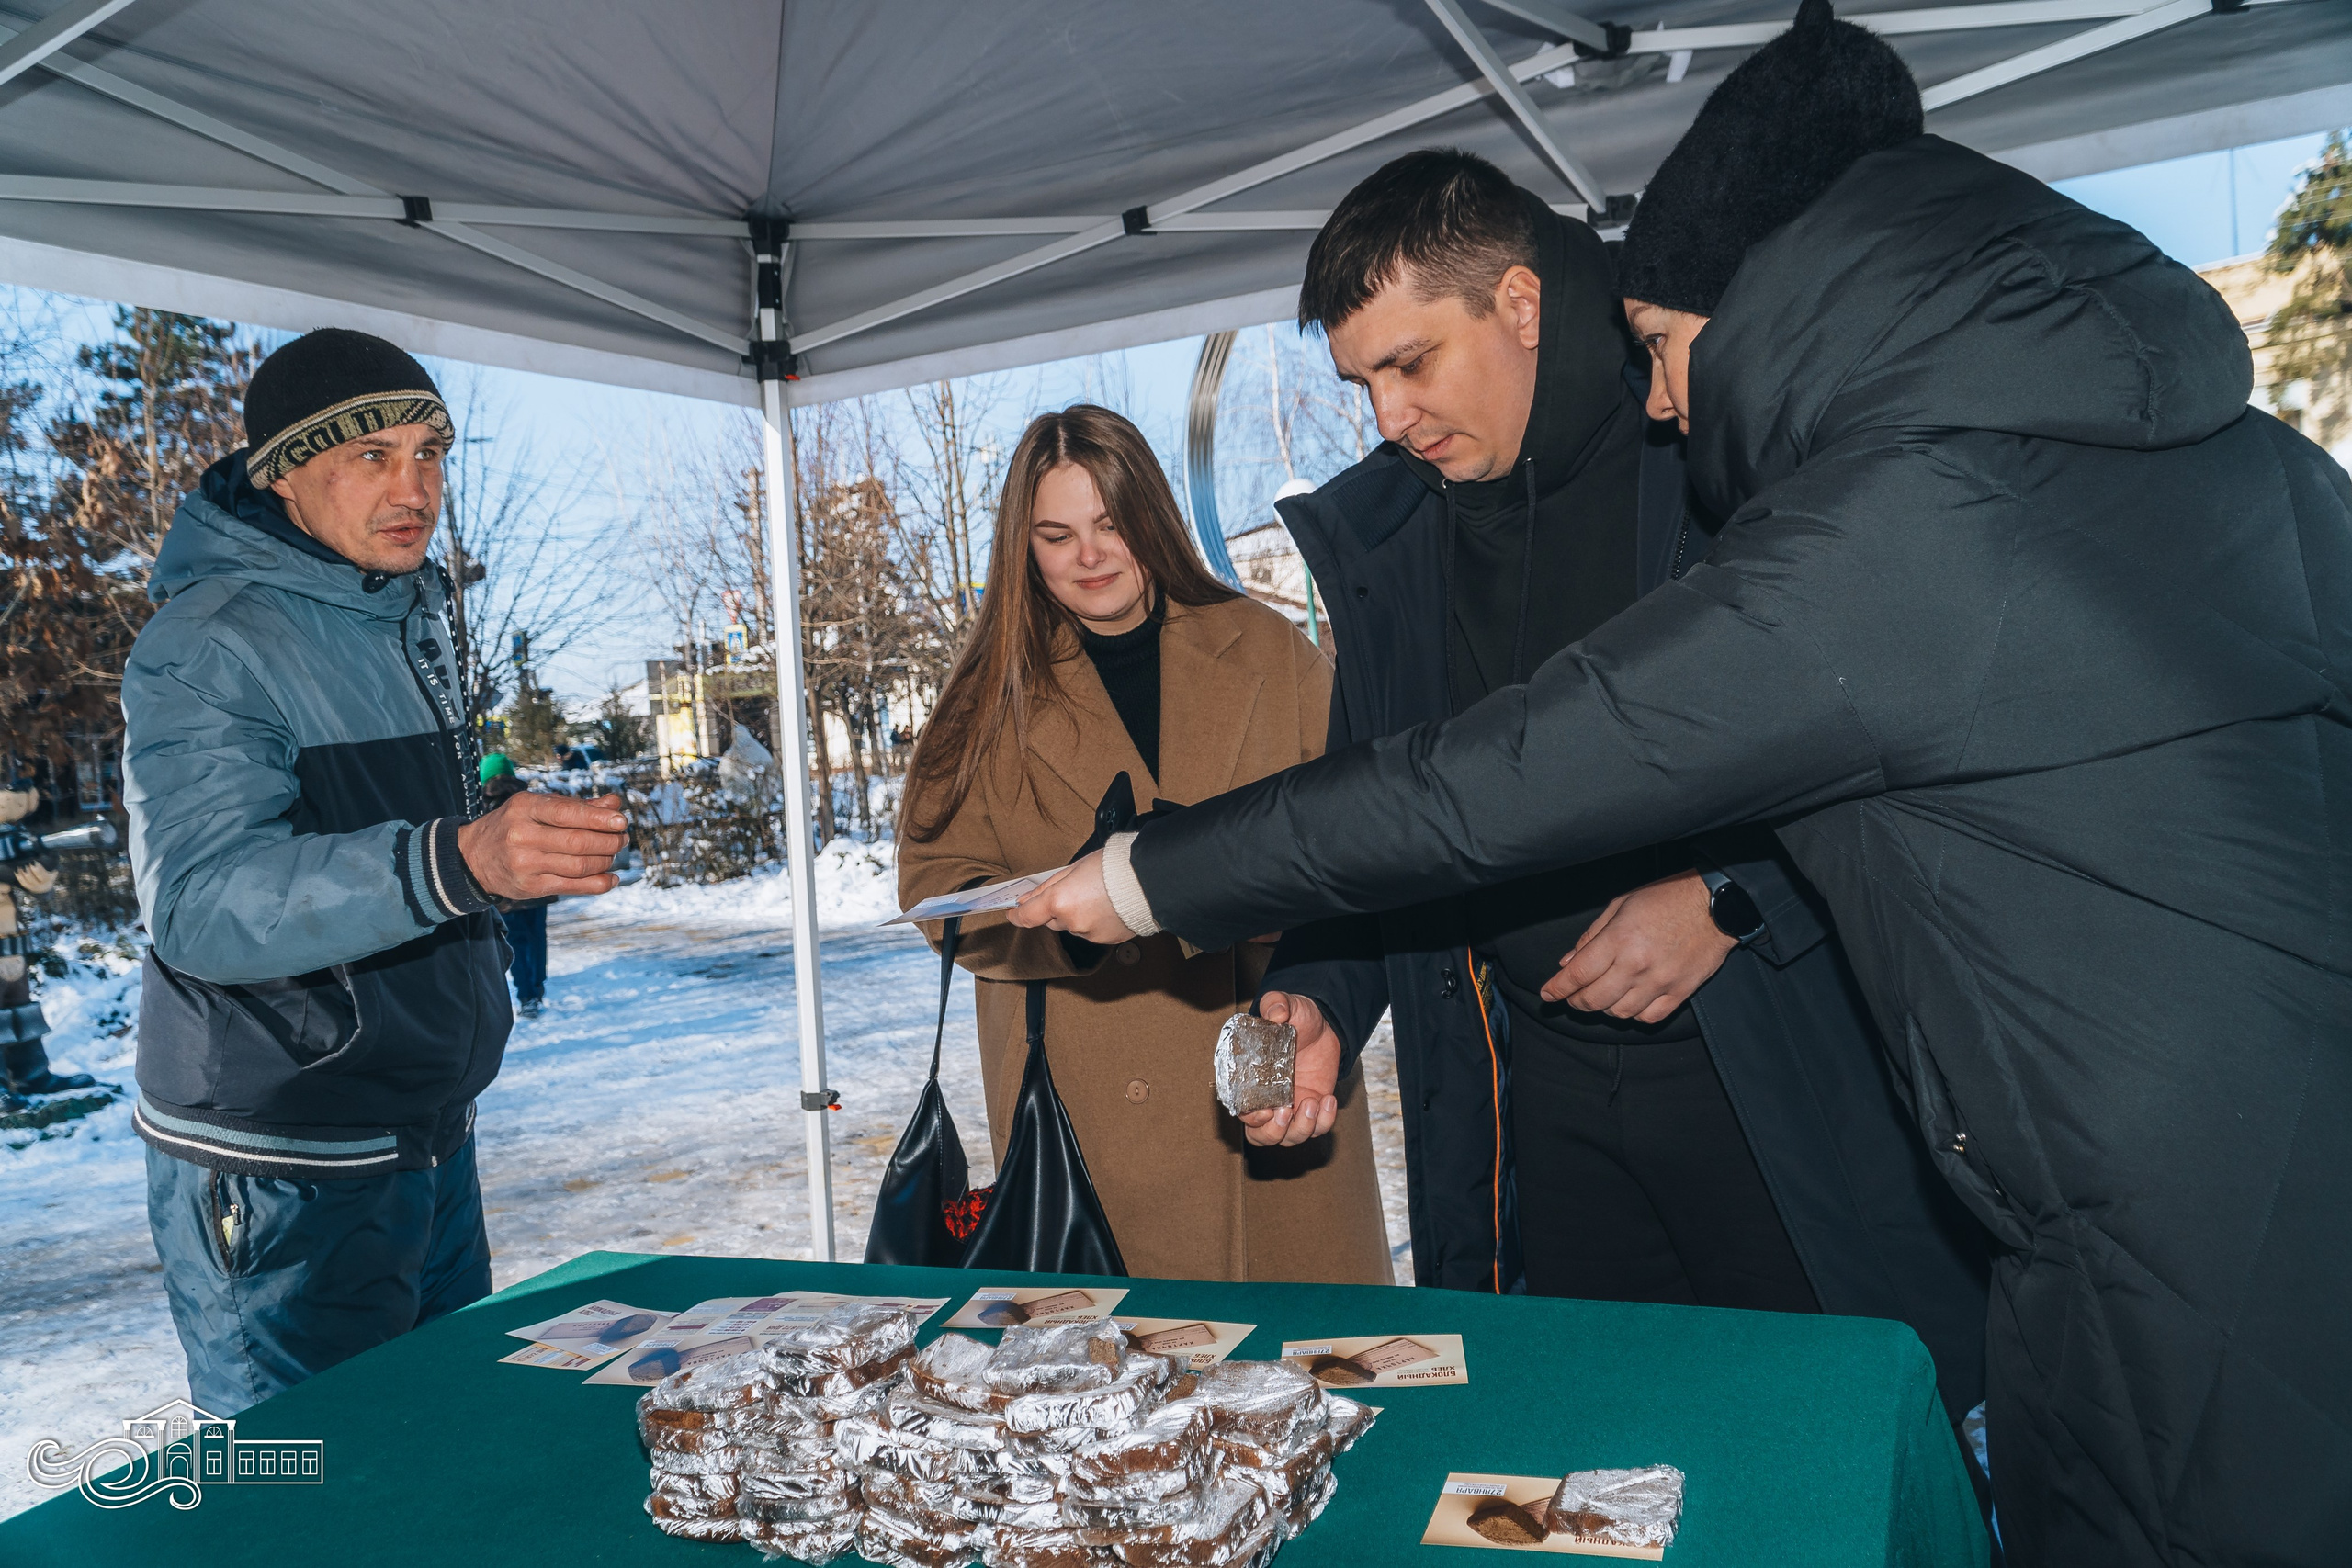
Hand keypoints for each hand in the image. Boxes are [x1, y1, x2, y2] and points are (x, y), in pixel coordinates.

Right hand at [457, 791, 627, 900]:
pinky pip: (573, 887)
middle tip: (622, 838)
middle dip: (608, 841)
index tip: (622, 821)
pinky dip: (599, 883)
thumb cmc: (515, 825)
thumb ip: (577, 805)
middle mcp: (521, 836)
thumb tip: (614, 802)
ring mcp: (524, 864)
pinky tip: (611, 878)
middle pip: (577, 842)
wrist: (474, 857)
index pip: (567, 812)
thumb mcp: (537, 806)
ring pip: (579, 865)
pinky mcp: (530, 888)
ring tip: (614, 853)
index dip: (599, 818)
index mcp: (524, 808)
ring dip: (606, 860)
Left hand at [1007, 851, 1135, 943]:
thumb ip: (1047, 887)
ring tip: (1099, 895)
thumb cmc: (1115, 866)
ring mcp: (1091, 934)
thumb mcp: (1074, 868)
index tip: (1014, 913)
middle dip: (1057, 908)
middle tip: (1074, 890)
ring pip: (1074, 927)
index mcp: (1060, 901)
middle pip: (1053, 920)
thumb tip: (1027, 899)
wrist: (1151, 879)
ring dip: (1079, 915)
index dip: (1018, 915)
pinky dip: (1096, 922)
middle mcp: (1072, 922)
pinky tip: (1109, 907)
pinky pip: (1093, 932)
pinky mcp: (1107, 940)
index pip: (1028, 916)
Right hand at [1238, 992, 1340, 1146]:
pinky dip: (1323, 1122)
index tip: (1265, 1110)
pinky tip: (1328, 1100)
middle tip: (1286, 1110)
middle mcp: (1266, 1099)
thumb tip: (1276, 1013)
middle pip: (1261, 1136)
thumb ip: (1276, 1003)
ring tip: (1312, 1102)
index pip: (1242, 1110)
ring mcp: (1289, 1108)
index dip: (1250, 1118)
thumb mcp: (1287, 1004)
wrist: (1325, 1026)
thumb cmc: (1298, 1017)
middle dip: (1273, 1131)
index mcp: (1251, 1080)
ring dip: (1300, 1128)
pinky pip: (1316, 1130)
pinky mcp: (1311, 1111)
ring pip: (1287, 1138)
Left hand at [1539, 869, 1735, 1021]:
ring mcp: (1660, 982)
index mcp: (1619, 939)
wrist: (1716, 905)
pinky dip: (1634, 1014)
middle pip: (1594, 999)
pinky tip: (1630, 1001)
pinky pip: (1649, 1017)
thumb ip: (1592, 935)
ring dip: (1604, 1008)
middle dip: (1576, 1001)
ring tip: (1601, 996)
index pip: (1577, 974)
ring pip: (1619, 1012)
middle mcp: (1637, 965)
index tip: (1547, 994)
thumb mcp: (1621, 904)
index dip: (1557, 988)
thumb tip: (1567, 962)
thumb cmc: (1667, 898)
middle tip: (1572, 996)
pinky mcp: (1680, 992)